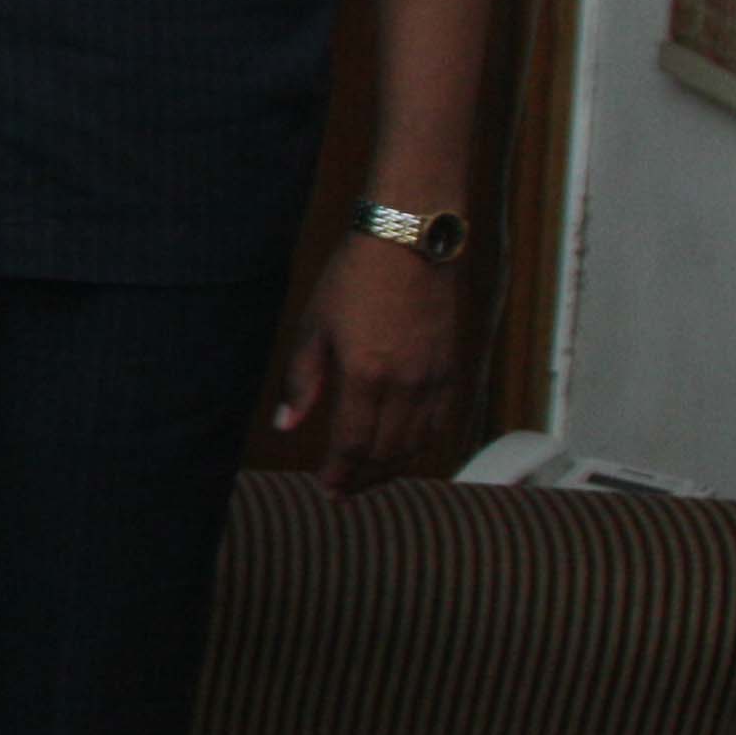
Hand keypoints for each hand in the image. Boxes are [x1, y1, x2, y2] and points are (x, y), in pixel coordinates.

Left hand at [270, 233, 466, 491]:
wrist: (409, 243)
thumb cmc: (354, 278)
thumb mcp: (314, 326)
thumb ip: (301, 381)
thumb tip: (285, 425)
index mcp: (366, 376)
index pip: (354, 445)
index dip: (339, 472)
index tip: (326, 487)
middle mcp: (406, 385)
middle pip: (387, 453)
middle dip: (362, 479)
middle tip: (342, 491)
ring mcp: (433, 379)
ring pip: (416, 445)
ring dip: (391, 468)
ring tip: (366, 478)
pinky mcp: (450, 370)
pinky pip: (438, 423)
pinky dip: (419, 445)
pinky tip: (400, 450)